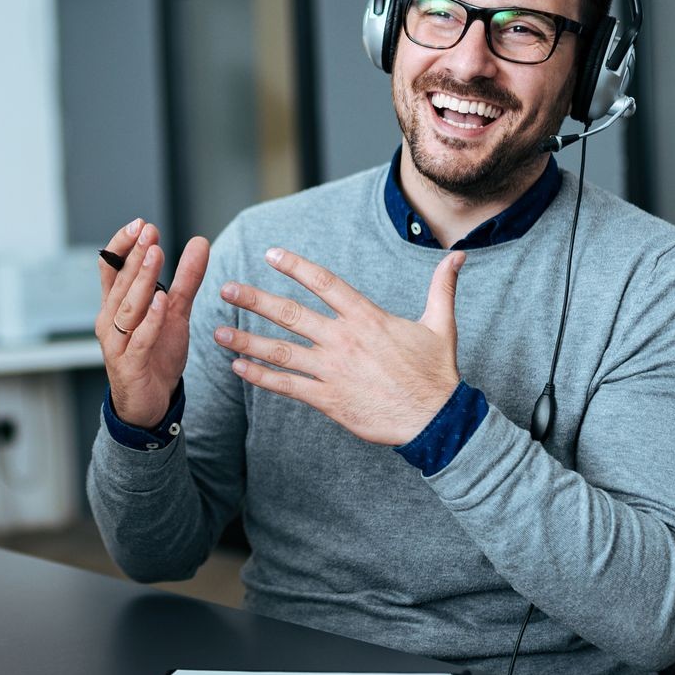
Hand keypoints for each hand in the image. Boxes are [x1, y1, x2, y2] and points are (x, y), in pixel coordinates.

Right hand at [97, 218, 210, 428]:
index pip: (110, 268)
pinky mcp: (129, 365)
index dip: (122, 245)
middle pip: (120, 282)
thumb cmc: (156, 354)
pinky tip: (161, 302)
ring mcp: (117, 344)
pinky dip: (150, 320)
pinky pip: (139, 339)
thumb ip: (186, 278)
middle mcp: (110, 321)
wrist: (150, 402)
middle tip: (149, 231)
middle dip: (134, 255)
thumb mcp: (175, 311)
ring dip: (142, 280)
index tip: (141, 224)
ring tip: (155, 254)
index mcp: (116, 304)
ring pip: (127, 307)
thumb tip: (199, 241)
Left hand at [213, 247, 464, 445]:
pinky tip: (239, 368)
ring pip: (281, 353)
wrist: (436, 420)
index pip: (325, 283)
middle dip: (255, 301)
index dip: (296, 266)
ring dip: (246, 342)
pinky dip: (261, 377)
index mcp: (367, 318)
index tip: (271, 254)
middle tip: (227, 289)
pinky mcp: (329, 400)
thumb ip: (441, 287)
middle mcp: (344, 341)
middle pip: (291, 315)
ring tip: (218, 333)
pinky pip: (288, 387)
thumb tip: (457, 255)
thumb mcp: (441, 324)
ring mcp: (333, 371)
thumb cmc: (437, 373)